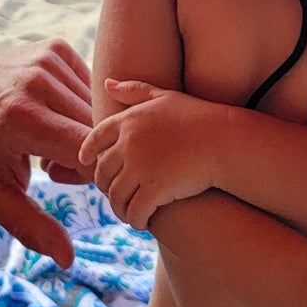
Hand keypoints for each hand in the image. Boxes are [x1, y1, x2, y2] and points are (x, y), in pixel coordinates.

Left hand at [0, 38, 91, 267]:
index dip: (87, 176)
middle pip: (96, 131)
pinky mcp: (56, 47)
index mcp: (22, 118)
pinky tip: (53, 114)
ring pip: (96, 108)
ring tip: (48, 140)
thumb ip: (29, 226)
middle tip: (49, 164)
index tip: (61, 179)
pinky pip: (88, 85)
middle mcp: (38, 81)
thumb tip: (68, 258)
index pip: (86, 153)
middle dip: (84, 155)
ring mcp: (48, 59)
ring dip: (83, 130)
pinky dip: (78, 105)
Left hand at [78, 78, 218, 228]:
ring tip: (127, 213)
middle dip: (104, 186)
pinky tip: (141, 222)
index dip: (86, 151)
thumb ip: (133, 90)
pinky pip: (134, 211)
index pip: (95, 137)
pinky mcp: (156, 189)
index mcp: (128, 120)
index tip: (84, 162)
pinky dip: (135, 220)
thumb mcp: (162, 96)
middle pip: (102, 171)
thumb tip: (107, 83)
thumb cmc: (195, 116)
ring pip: (116, 196)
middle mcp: (128, 143)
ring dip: (119, 208)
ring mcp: (140, 167)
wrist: (222, 140)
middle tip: (114, 194)